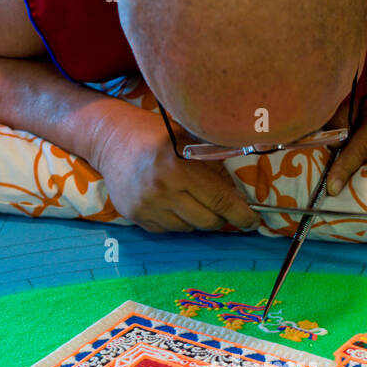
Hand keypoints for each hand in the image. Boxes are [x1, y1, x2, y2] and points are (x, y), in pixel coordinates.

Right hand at [91, 103, 258, 233]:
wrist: (112, 140)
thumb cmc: (157, 136)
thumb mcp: (189, 138)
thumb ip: (215, 162)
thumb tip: (240, 192)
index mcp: (179, 167)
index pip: (220, 201)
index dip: (242, 214)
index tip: (254, 221)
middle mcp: (162, 190)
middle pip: (208, 221)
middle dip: (221, 217)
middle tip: (222, 207)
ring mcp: (146, 206)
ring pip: (189, 228)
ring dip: (197, 218)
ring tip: (190, 198)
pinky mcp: (135, 217)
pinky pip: (169, 230)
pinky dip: (177, 220)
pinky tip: (171, 202)